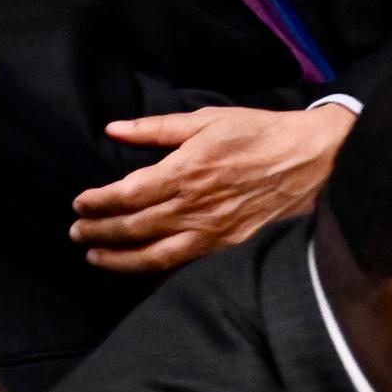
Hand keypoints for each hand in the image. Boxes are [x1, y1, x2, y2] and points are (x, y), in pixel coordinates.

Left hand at [73, 103, 352, 271]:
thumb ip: (157, 128)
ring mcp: (211, 230)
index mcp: (186, 170)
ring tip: (95, 256)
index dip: (97, 203)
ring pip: (151, 254)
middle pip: (132, 227)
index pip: (126, 194)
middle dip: (98, 232)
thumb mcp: (208, 118)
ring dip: (117, 259)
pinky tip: (138, 270)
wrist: (315, 158)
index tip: (80, 203)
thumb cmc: (260, 133)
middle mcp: (194, 205)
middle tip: (77, 232)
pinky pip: (183, 265)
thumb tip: (114, 129)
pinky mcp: (228, 245)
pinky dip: (154, 272)